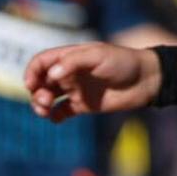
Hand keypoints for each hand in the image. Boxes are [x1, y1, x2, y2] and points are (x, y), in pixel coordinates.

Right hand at [24, 42, 161, 119]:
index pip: (42, 62)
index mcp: (70, 57)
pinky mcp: (84, 106)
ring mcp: (76, 89)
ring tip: (46, 110)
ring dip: (40, 104)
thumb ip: (74, 62)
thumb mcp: (98, 56)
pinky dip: (54, 117)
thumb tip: (52, 74)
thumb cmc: (123, 62)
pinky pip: (62, 112)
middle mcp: (70, 73)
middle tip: (45, 100)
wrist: (145, 80)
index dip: (32, 72)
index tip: (31, 84)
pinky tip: (57, 119)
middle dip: (36, 91)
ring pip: (48, 97)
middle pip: (41, 82)